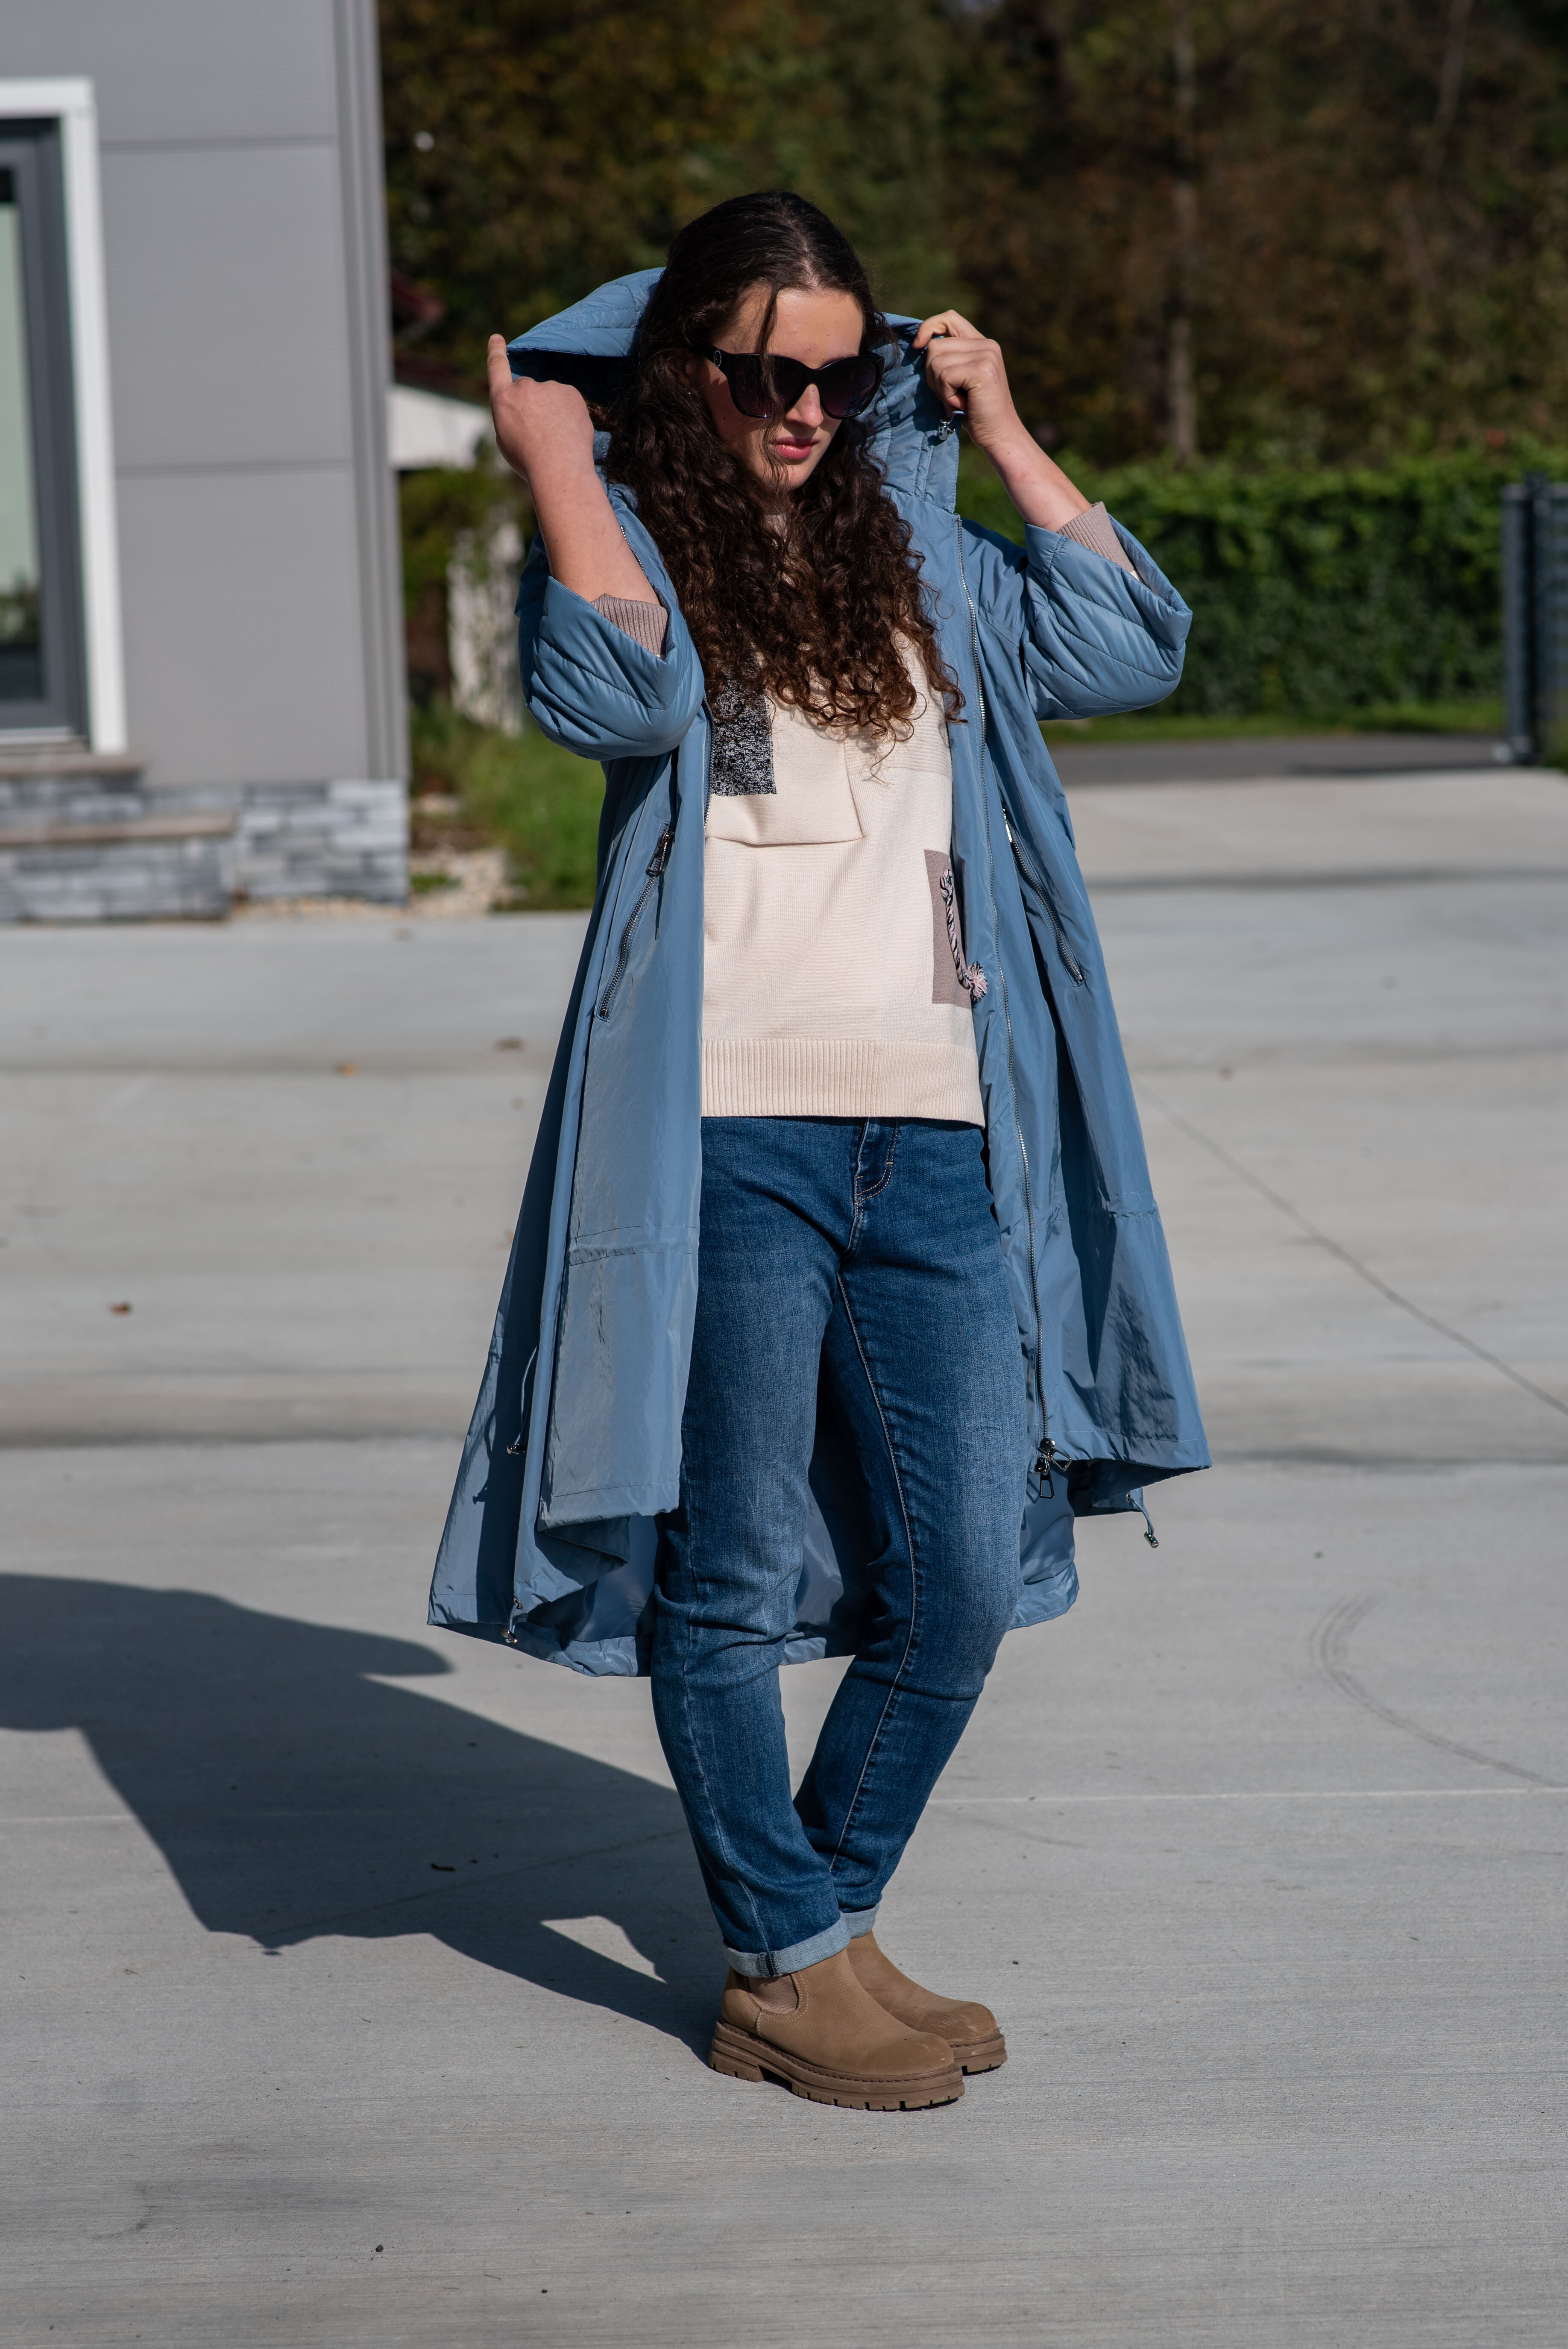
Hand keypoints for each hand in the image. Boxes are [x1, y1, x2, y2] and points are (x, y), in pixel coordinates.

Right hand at [486, 333, 595, 487]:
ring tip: (556, 438)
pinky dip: (568, 413)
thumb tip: (524, 408)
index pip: (497, 367)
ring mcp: (549, 387)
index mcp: (503, 399)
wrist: (560, 470)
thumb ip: (511, 415)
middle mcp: (524, 387)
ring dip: (552, 411)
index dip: (496, 352)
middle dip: (533, 406)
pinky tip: (568, 432)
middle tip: (539, 434)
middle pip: (528, 390)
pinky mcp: (571, 392)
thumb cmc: (530, 462)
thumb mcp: (506, 439)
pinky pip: (567, 400)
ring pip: (550, 396)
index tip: (497, 338)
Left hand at [911, 310, 1089, 530]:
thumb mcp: (958, 381)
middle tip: (951, 395)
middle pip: (935, 346)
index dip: (929, 328)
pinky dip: (946, 394)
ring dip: (940, 387)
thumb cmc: (975, 413)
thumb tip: (919, 346)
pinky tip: (961, 404)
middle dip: (933, 374)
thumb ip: (947, 360)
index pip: (949, 318)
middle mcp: (986, 344)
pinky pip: (944, 375)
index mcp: (981, 343)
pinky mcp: (982, 369)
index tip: (918, 348)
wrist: (999, 435)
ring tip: (958, 400)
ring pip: (936, 361)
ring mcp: (986, 354)